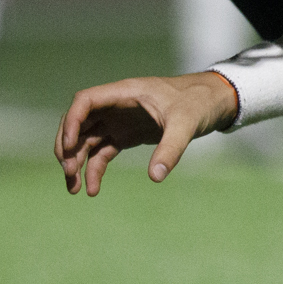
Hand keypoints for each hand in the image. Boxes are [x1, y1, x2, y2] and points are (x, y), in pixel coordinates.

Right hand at [55, 72, 239, 195]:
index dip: (72, 121)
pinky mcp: (127, 135)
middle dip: (68, 148)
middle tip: (69, 174)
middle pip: (79, 123)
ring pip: (87, 140)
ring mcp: (119, 120)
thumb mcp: (187, 124)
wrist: (214, 102)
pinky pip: (103, 152)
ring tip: (75, 189)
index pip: (86, 101)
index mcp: (125, 93)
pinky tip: (92, 189)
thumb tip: (155, 176)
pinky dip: (94, 169)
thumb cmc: (199, 103)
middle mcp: (117, 106)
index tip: (68, 146)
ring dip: (77, 162)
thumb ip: (171, 149)